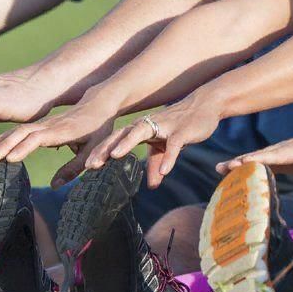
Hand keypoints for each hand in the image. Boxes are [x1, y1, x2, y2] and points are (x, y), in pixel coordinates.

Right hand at [0, 99, 115, 163]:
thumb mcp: (92, 150)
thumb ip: (74, 168)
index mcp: (62, 131)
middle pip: (23, 133)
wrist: (99, 104)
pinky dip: (4, 137)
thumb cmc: (98, 129)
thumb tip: (54, 186)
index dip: (24, 147)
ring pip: (18, 130)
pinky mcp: (41, 125)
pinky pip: (19, 130)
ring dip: (1, 141)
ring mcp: (43, 124)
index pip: (39, 138)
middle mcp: (49, 126)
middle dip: (6, 145)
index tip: (11, 158)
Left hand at [73, 94, 223, 189]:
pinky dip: (169, 158)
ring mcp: (164, 126)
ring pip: (141, 132)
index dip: (100, 151)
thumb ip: (157, 163)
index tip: (86, 167)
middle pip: (121, 135)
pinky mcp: (182, 131)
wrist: (206, 106)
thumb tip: (152, 185)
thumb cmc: (182, 125)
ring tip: (115, 157)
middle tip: (90, 165)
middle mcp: (148, 125)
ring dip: (126, 143)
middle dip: (105, 149)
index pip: (115, 139)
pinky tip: (164, 173)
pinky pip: (173, 145)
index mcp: (140, 128)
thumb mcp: (166, 146)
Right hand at [220, 133, 292, 205]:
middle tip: (222, 168)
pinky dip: (246, 166)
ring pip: (255, 157)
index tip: (240, 163)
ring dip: (238, 162)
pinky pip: (259, 161)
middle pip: (258, 155)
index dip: (256, 159)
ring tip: (219, 170)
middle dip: (240, 161)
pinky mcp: (277, 157)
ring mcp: (277, 152)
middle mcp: (281, 149)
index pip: (272, 155)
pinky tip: (231, 173)